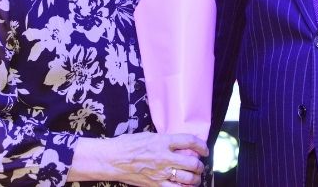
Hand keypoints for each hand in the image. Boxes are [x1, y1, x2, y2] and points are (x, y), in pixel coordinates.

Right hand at [68, 132, 208, 185]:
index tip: (204, 149)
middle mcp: (165, 157)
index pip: (190, 141)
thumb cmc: (127, 145)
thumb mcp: (149, 136)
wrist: (113, 159)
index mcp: (163, 141)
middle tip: (199, 165)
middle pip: (193, 162)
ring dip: (196, 178)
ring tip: (195, 177)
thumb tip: (179, 144)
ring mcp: (161, 173)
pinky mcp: (155, 185)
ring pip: (188, 178)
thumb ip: (165, 140)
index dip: (202, 145)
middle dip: (200, 165)